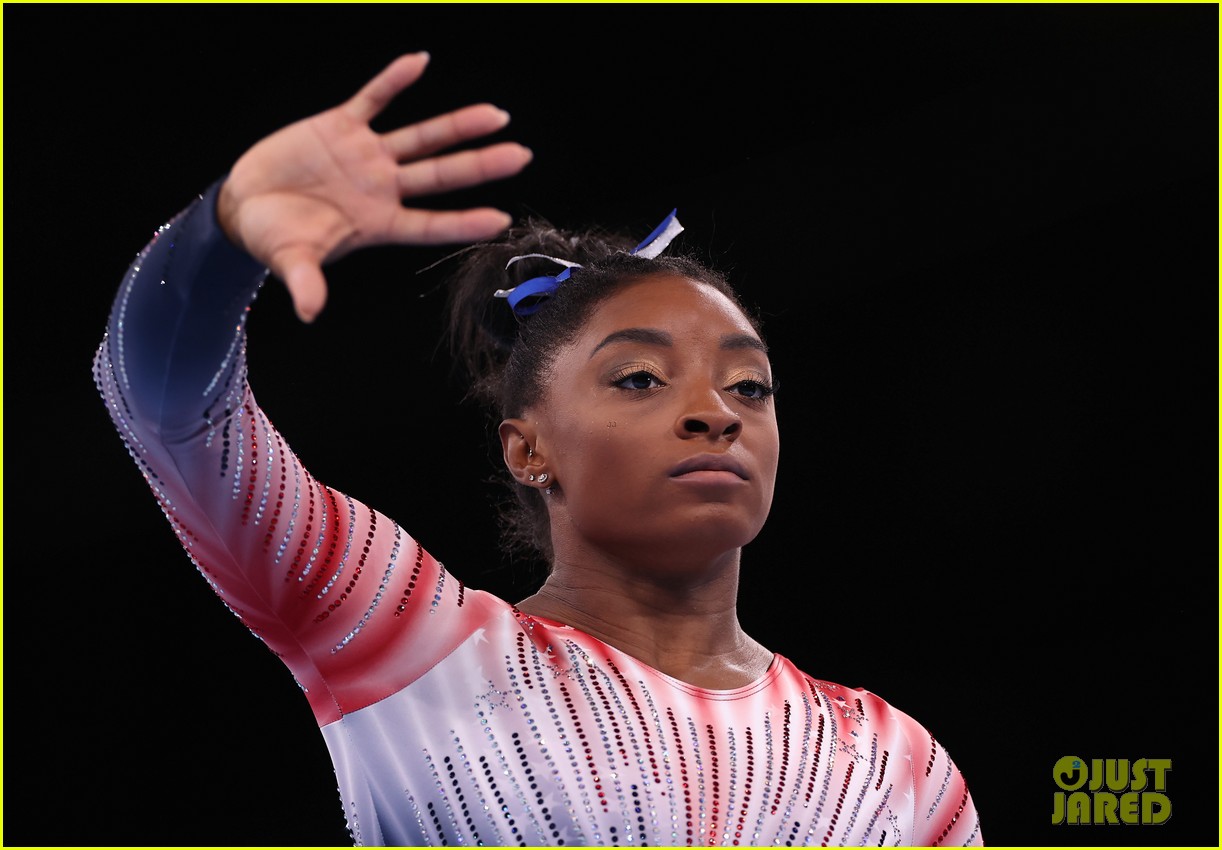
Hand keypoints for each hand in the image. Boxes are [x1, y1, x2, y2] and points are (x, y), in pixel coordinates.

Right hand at [216, 52, 531, 321]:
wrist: (244, 203)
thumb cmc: (274, 237)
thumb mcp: (289, 259)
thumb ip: (305, 282)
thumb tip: (310, 312)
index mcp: (377, 224)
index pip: (430, 224)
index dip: (463, 222)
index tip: (500, 221)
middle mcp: (382, 188)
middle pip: (441, 175)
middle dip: (480, 165)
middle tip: (522, 155)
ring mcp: (366, 155)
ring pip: (421, 137)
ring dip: (457, 125)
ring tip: (496, 115)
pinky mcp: (340, 126)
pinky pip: (373, 97)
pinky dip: (394, 80)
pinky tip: (419, 62)